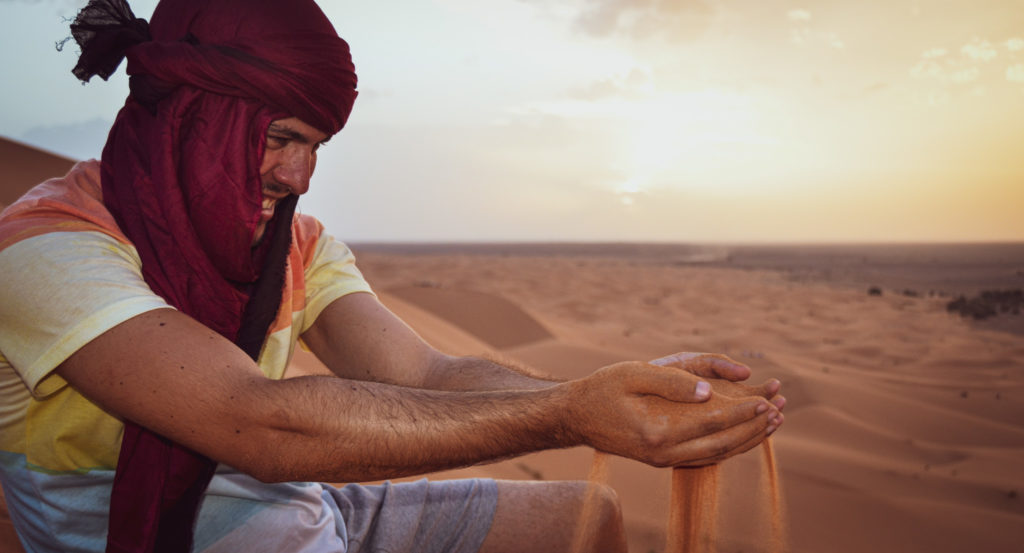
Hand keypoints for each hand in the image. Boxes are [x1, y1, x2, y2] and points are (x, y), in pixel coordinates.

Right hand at [564, 361, 779, 467]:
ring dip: (746, 440)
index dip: (742, 412)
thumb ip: (673, 381)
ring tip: (772, 424)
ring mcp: (664, 460)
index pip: (712, 422)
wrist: (576, 416)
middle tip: (779, 412)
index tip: (766, 400)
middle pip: (721, 444)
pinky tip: (743, 437)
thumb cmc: (603, 388)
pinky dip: (729, 447)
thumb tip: (711, 391)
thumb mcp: (634, 373)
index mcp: (657, 430)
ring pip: (716, 455)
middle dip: (753, 428)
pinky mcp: (663, 460)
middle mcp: (663, 452)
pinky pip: (704, 457)